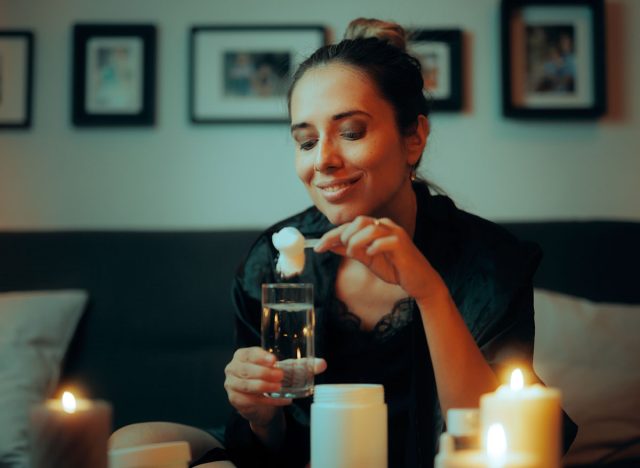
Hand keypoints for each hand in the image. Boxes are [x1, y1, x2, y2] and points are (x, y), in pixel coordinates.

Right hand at [224, 347, 326, 427]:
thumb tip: (322, 364)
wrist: (263, 403)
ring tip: (279, 388)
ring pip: (246, 385)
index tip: (273, 360)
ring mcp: (231, 385)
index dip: (259, 356)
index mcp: (242, 355)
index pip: (248, 353)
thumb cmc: (272, 379)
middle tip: (280, 376)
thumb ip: (303, 366)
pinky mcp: (235, 400)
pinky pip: (251, 400)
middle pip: (246, 369)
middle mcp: (233, 368)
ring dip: (263, 386)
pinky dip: (268, 401)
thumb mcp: (287, 370)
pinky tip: (282, 400)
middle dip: (264, 373)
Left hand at [314, 216, 443, 302]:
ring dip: (357, 242)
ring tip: (358, 255)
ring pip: (370, 228)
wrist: (418, 281)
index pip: (350, 225)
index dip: (331, 235)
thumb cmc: (394, 269)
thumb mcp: (367, 259)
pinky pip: (384, 240)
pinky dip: (374, 247)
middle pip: (358, 221)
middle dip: (345, 236)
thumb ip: (350, 250)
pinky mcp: (402, 244)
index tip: (317, 247)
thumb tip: (329, 245)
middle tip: (345, 252)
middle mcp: (385, 225)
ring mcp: (395, 233)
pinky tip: (371, 255)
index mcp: (376, 227)